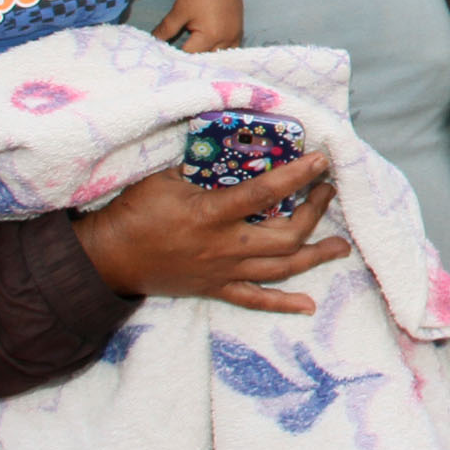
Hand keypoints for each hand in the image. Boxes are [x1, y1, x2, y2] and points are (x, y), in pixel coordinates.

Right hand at [72, 151, 349, 313]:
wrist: (108, 258)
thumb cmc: (134, 211)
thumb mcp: (165, 176)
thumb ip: (201, 164)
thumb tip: (234, 143)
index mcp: (211, 215)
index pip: (265, 193)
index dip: (298, 176)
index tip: (322, 161)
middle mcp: (224, 247)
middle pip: (285, 236)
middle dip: (314, 213)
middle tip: (327, 192)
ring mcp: (223, 271)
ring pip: (280, 269)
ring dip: (314, 256)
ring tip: (341, 246)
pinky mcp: (215, 288)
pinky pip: (254, 299)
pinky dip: (283, 303)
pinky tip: (308, 305)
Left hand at [155, 0, 242, 52]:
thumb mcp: (179, 11)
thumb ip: (166, 30)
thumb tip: (154, 41)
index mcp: (210, 36)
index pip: (191, 57)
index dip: (178, 58)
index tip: (169, 59)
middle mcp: (226, 38)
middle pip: (208, 60)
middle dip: (195, 60)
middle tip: (181, 60)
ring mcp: (235, 34)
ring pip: (222, 56)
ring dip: (210, 57)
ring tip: (197, 56)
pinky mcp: (239, 29)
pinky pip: (231, 48)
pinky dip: (221, 50)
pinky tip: (211, 48)